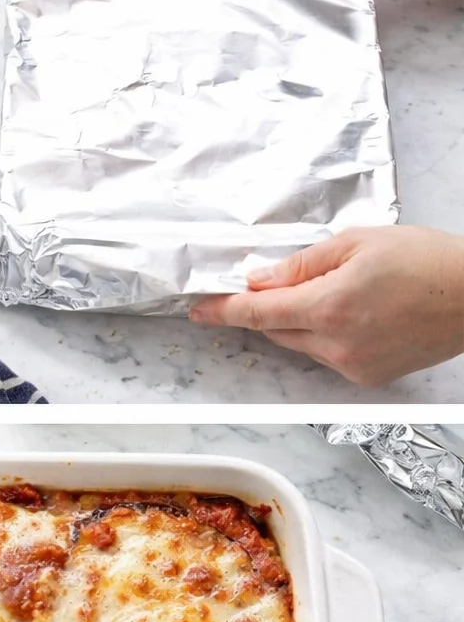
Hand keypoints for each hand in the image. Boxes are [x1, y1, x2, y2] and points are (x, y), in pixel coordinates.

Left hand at [190, 228, 463, 386]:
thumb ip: (301, 265)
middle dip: (265, 309)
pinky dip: (323, 335)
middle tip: (263, 284)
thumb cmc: (422, 259)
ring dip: (297, 321)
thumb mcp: (354, 243)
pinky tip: (350, 310)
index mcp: (329, 306)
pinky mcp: (371, 377)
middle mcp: (338, 345)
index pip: (259, 314)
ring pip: (302, 344)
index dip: (224, 311)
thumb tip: (260, 280)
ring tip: (330, 288)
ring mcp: (355, 366)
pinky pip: (328, 356)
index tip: (199, 309)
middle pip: (277, 331)